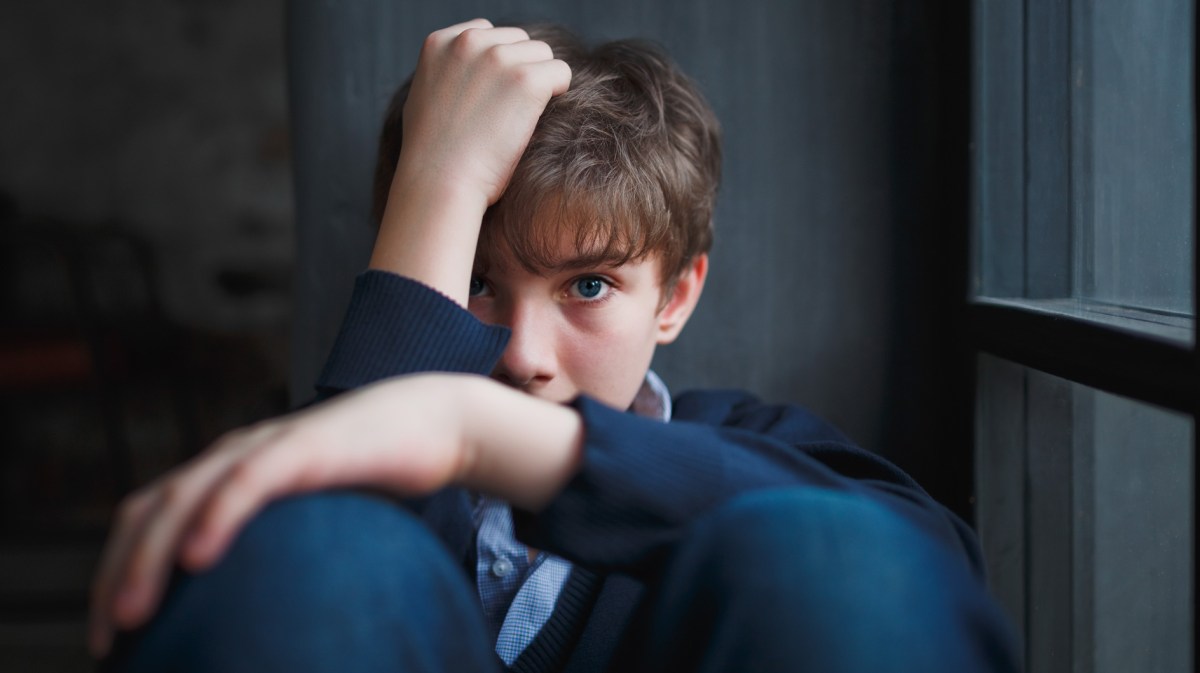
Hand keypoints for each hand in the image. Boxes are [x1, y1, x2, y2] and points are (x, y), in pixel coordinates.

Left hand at [87, 374, 582, 658]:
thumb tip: (263, 621)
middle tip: (108, 638)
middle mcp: (232, 455)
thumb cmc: (376, 479)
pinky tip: (199, 559)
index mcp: (227, 472)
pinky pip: (248, 481)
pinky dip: (216, 517)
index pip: (149, 518)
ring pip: (185, 497)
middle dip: (117, 573)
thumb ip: (278, 551)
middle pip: (150, 510)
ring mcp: (266, 447)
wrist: (435, 423)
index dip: (117, 570)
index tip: (113, 637)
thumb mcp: (314, 520)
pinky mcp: (305, 445)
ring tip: (132, 613)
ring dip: (150, 557)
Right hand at [369, 19, 571, 305]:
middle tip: (509, 113)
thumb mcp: (425, 97)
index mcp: (440, 42)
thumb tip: (472, 71)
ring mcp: (498, 58)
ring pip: (543, 54)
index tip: (493, 96)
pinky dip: (558, 93)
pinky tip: (537, 120)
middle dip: (520, 70)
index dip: (497, 65)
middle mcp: (469, 42)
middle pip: (519, 41)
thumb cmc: (433, 155)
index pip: (487, 32)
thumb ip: (448, 72)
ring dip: (540, 82)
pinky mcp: (527, 79)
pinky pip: (561, 72)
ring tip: (519, 119)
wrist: (441, 182)